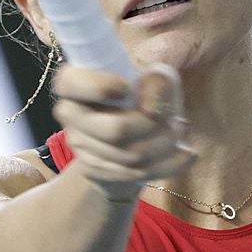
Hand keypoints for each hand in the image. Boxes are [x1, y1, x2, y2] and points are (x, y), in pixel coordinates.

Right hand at [49, 64, 193, 203]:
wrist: (142, 133)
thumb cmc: (147, 96)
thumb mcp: (159, 78)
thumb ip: (158, 81)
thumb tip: (151, 103)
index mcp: (74, 81)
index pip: (70, 82)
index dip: (100, 87)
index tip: (127, 87)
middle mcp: (69, 112)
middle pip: (116, 130)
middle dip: (156, 127)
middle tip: (174, 118)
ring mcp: (78, 144)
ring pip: (130, 155)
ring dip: (166, 144)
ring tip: (178, 131)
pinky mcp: (93, 170)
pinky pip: (134, 173)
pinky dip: (166, 164)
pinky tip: (182, 154)